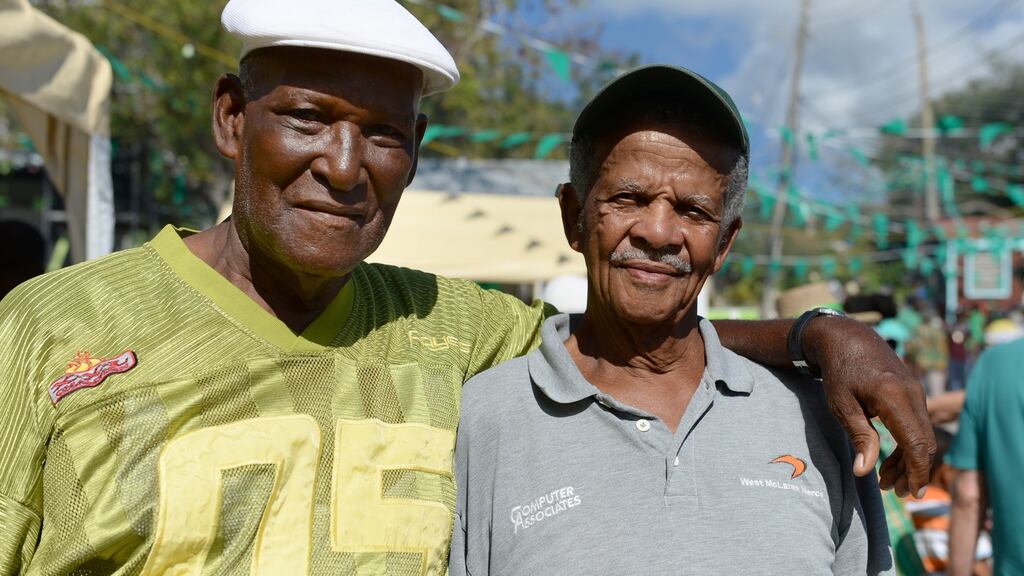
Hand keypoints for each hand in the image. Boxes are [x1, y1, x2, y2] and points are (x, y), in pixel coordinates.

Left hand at [804, 315, 934, 497]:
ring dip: (909, 461)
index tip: (911, 493)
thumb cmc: (839, 372)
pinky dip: (908, 445)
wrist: (846, 338)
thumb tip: (864, 472)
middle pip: (925, 443)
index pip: (917, 443)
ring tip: (887, 482)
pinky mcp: (913, 393)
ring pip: (923, 435)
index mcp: (895, 397)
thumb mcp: (842, 405)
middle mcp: (912, 394)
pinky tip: (890, 461)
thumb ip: (859, 437)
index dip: (917, 472)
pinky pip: (917, 425)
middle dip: (913, 471)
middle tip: (893, 492)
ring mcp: (916, 392)